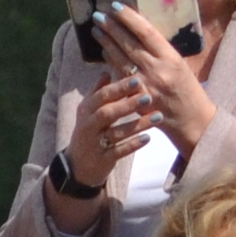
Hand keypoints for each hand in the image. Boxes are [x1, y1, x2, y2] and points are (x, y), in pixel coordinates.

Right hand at [56, 74, 135, 213]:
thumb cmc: (89, 132)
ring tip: (158, 117)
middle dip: (128, 104)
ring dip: (137, 125)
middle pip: (107, 113)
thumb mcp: (88, 112)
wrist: (77, 165)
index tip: (137, 79)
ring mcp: (94, 144)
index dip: (119, 88)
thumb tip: (107, 71)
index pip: (101, 96)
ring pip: (116, 133)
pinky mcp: (102, 160)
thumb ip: (97, 92)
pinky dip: (133, 145)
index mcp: (86, 110)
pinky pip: (119, 151)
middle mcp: (88, 126)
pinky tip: (148, 138)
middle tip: (149, 97)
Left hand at [93, 1, 215, 153]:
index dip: (130, 18)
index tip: (116, 6)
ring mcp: (144, 86)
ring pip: (120, 60)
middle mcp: (157, 70)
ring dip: (106, 44)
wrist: (192, 121)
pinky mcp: (135, 100)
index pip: (147, 33)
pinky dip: (111, 63)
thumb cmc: (188, 89)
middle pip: (129, 45)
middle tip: (98, 15)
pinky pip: (119, 78)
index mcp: (172, 58)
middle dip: (112, 28)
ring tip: (97, 30)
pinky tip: (104, 53)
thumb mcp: (180, 64)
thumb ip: (160, 51)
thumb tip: (138, 32)